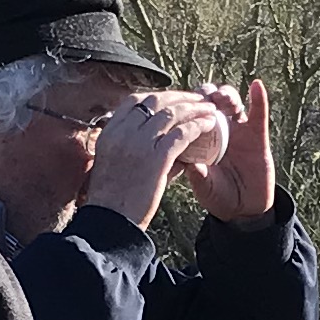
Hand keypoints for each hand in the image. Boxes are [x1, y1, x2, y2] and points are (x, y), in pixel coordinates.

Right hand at [85, 88, 225, 231]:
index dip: (158, 97)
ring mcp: (138, 144)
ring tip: (209, 108)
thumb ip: (132, 148)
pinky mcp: (156, 159)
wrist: (110, 222)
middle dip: (180, 97)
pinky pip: (181, 134)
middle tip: (197, 99)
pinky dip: (197, 126)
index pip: (135, 101)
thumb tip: (159, 141)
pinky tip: (209, 125)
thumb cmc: (112, 200)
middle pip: (155, 101)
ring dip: (194, 108)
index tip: (173, 99)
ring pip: (171, 114)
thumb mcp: (112, 164)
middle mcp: (123, 133)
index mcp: (110, 132)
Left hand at [188, 78, 277, 223]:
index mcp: (198, 138)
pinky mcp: (257, 134)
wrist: (244, 209)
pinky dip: (259, 98)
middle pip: (209, 101)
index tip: (184, 105)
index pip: (190, 113)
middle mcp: (216, 129)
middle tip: (204, 99)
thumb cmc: (218, 197)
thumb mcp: (204, 188)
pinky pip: (259, 113)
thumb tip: (189, 163)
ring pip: (231, 102)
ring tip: (223, 99)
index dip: (187, 105)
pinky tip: (256, 86)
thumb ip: (198, 176)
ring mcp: (237, 130)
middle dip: (205, 95)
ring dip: (226, 95)